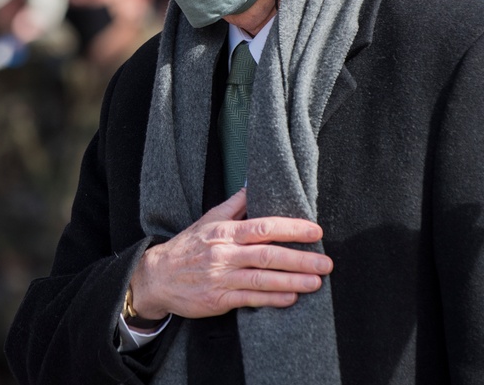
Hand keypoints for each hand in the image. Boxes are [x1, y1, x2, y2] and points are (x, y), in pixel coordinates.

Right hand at [127, 188, 332, 320]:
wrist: (157, 277)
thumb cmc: (188, 246)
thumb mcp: (208, 219)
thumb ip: (234, 204)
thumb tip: (253, 183)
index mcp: (225, 232)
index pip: (263, 227)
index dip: (291, 229)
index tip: (315, 231)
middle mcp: (225, 254)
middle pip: (268, 255)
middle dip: (300, 258)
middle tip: (326, 262)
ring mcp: (222, 278)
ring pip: (262, 279)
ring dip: (292, 280)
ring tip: (316, 281)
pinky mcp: (218, 299)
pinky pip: (250, 299)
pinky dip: (272, 299)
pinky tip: (291, 298)